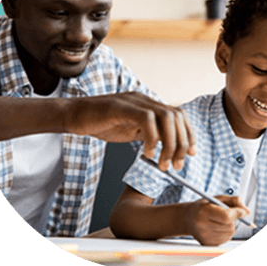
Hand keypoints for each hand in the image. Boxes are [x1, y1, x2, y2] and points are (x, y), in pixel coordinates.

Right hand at [64, 91, 196, 169]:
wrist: (75, 115)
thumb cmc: (101, 123)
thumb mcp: (131, 130)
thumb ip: (149, 133)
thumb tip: (166, 146)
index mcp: (149, 105)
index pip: (178, 115)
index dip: (189, 134)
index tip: (191, 153)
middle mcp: (145, 100)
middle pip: (177, 116)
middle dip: (182, 143)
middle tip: (177, 165)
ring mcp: (134, 102)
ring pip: (166, 117)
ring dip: (170, 143)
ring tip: (163, 163)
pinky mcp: (122, 107)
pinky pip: (146, 119)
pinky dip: (152, 138)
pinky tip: (147, 153)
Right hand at [185, 195, 249, 245]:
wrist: (187, 218)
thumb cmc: (203, 206)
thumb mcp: (216, 198)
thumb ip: (233, 201)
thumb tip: (247, 211)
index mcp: (203, 212)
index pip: (226, 216)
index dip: (237, 213)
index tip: (243, 210)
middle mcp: (202, 226)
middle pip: (230, 226)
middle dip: (233, 219)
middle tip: (226, 213)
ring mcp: (205, 237)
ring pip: (230, 233)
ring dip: (230, 226)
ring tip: (219, 220)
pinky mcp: (207, 244)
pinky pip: (226, 239)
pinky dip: (225, 232)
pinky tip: (217, 227)